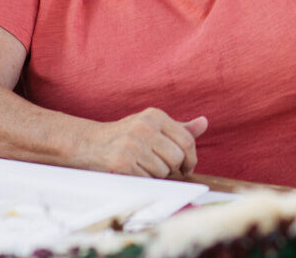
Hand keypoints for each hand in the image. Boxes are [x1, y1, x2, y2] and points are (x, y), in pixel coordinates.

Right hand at [85, 108, 207, 177]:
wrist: (90, 143)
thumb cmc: (127, 135)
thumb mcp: (153, 125)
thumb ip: (179, 128)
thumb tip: (205, 122)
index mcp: (155, 115)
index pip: (186, 140)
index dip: (191, 158)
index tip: (187, 168)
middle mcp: (145, 127)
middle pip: (176, 158)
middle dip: (172, 169)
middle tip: (161, 167)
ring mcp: (132, 144)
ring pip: (162, 171)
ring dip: (156, 175)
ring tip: (143, 165)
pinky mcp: (122, 162)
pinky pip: (147, 179)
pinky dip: (143, 180)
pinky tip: (133, 171)